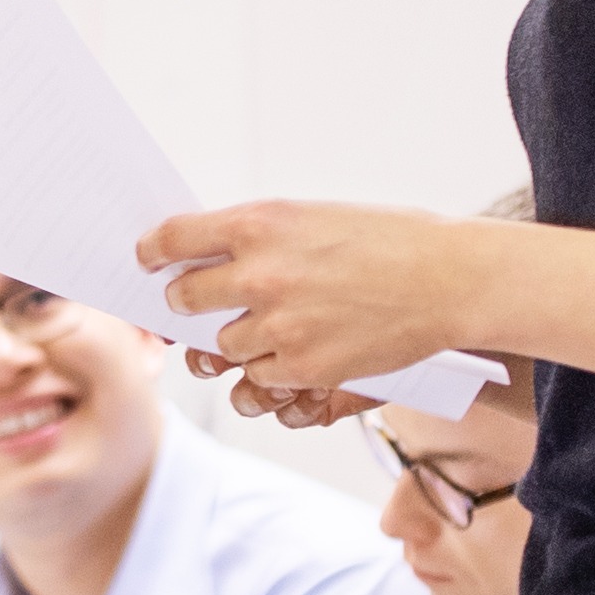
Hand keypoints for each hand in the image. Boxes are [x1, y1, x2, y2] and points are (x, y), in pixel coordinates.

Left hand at [135, 200, 480, 421]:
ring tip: (270, 324)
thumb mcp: (314, 216)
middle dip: (185, 302)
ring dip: (234, 339)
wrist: (447, 279)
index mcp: (259, 224)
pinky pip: (259, 377)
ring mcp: (278, 326)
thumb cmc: (387, 239)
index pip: (173, 239)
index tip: (146, 259)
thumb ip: (258, 236)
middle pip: (184, 298)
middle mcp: (260, 275)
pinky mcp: (303, 368)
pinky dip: (271, 368)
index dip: (152, 251)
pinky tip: (298, 348)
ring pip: (220, 346)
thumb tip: (206, 254)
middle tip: (195, 302)